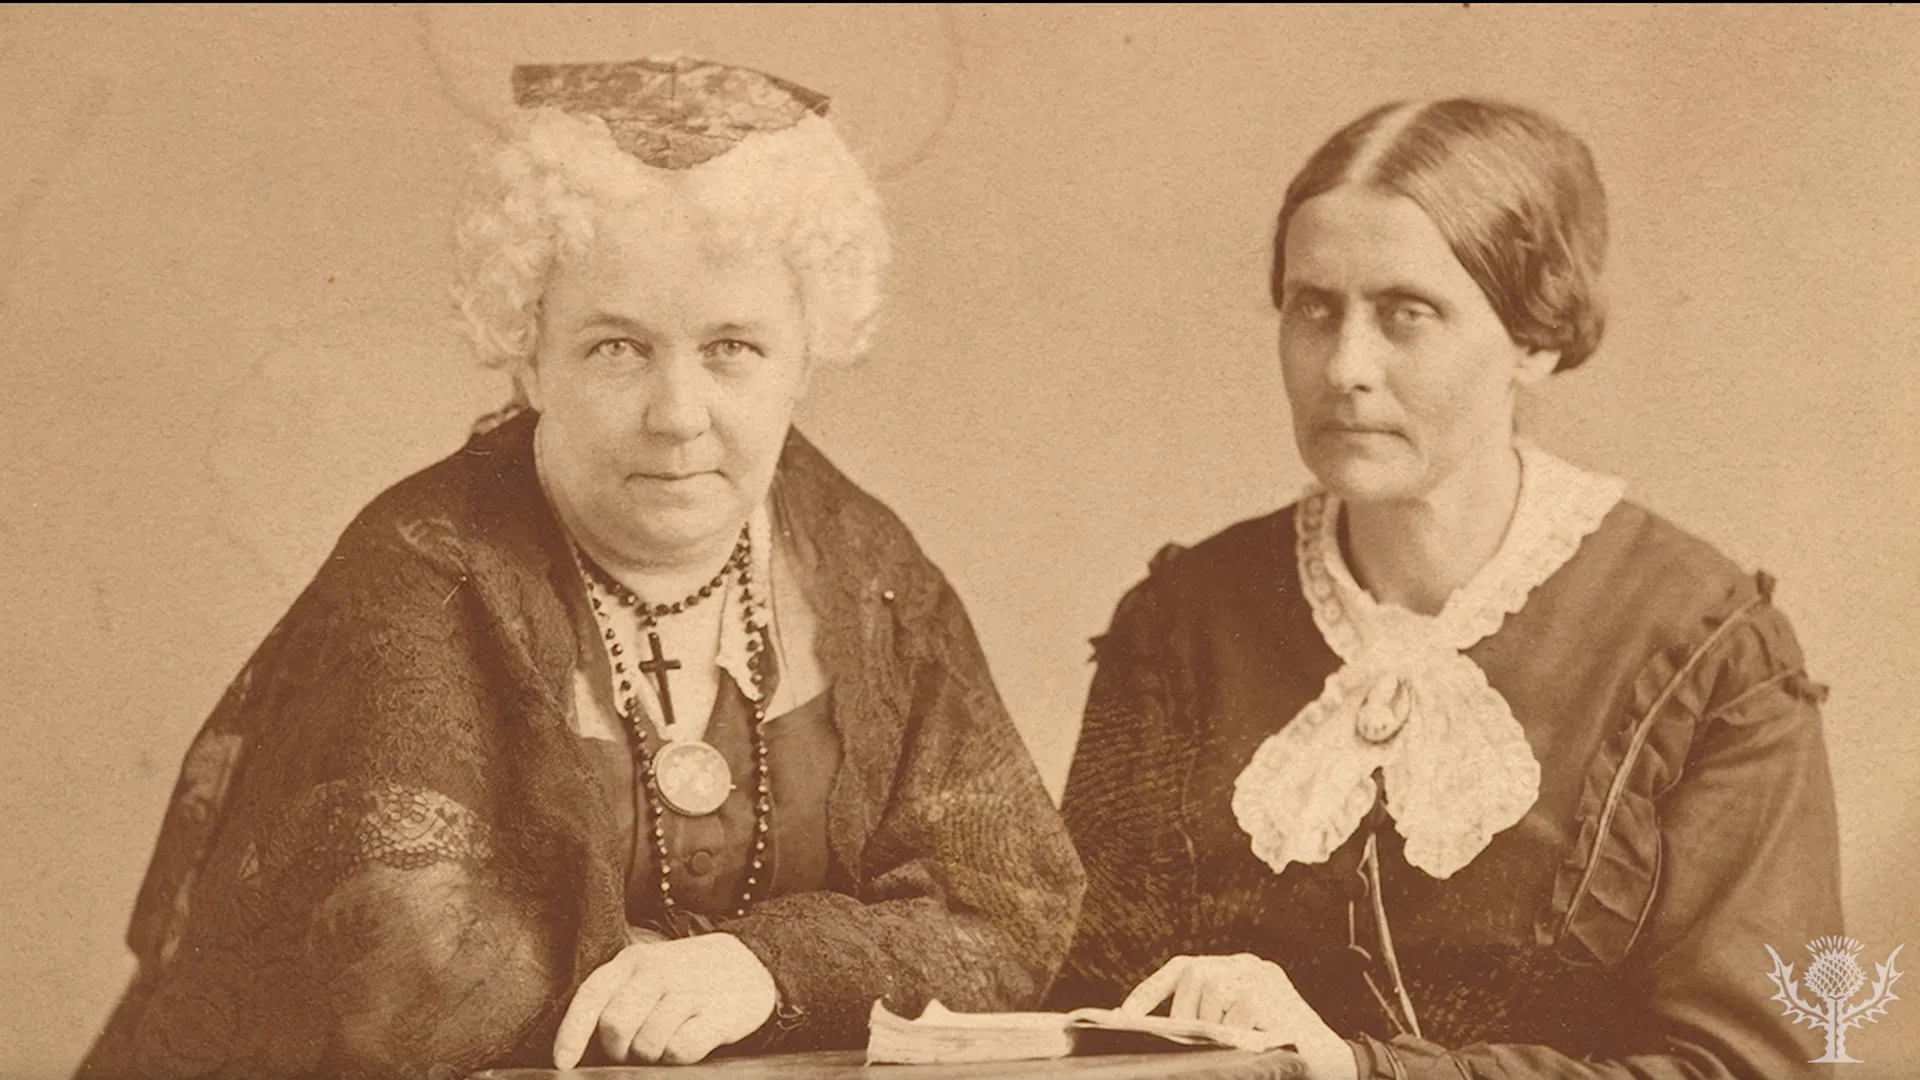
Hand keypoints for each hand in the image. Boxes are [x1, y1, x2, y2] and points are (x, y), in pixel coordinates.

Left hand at [552, 932, 777, 1067]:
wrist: (753, 962)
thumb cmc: (688, 976)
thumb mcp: (648, 971)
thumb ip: (617, 996)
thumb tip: (582, 1047)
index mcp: (632, 961)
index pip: (590, 997)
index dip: (571, 1034)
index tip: (563, 1064)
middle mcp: (657, 972)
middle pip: (615, 1027)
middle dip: (619, 1050)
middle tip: (635, 1050)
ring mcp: (688, 991)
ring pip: (647, 1045)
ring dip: (652, 1055)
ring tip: (668, 1040)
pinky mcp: (717, 1014)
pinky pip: (680, 1050)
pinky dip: (679, 1056)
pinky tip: (690, 1040)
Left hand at [1122, 954, 1355, 1079]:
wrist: (1332, 1065)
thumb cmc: (1278, 1052)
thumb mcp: (1237, 1031)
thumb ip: (1207, 1022)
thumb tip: (1158, 1031)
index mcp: (1237, 970)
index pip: (1183, 968)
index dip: (1150, 992)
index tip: (1123, 1016)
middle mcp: (1249, 966)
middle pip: (1195, 974)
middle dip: (1184, 1012)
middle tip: (1190, 1040)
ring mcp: (1264, 976)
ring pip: (1212, 987)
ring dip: (1209, 1023)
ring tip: (1223, 1043)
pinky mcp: (1273, 993)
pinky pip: (1236, 1008)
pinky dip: (1232, 1030)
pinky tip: (1242, 1042)